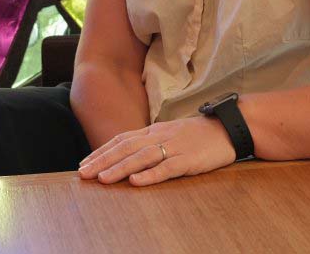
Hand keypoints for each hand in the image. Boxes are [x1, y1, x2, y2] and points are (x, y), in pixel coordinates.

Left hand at [77, 116, 235, 185]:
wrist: (226, 128)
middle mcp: (159, 136)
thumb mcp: (169, 134)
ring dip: (120, 168)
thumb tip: (126, 154)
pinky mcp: (188, 160)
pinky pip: (167, 167)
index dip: (101, 152)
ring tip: (102, 179)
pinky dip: (150, 175)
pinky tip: (136, 181)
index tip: (84, 163)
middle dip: (102, 161)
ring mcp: (174, 147)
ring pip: (142, 158)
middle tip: (83, 174)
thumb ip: (149, 142)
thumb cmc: (196, 135)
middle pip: (125, 148)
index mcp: (153, 130)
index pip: (121, 140)